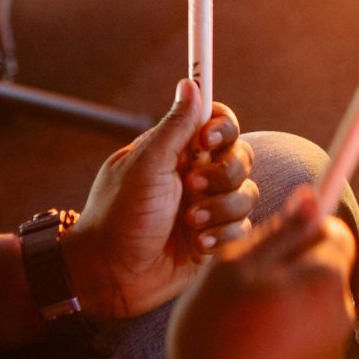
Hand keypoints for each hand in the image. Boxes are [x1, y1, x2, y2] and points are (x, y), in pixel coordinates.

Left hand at [69, 79, 256, 321]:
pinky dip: (222, 236)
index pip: (218, 123)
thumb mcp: (145, 166)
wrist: (111, 275)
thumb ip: (174, 126)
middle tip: (190, 189)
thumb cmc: (119, 216)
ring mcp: (207, 207)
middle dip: (222, 176)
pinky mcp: (215, 238)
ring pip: (246, 193)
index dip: (222, 128)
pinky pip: (242, 227)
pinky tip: (197, 245)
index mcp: (177, 151)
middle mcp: (196, 175)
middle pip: (241, 157)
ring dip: (220, 209)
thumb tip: (190, 83)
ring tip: (190, 224)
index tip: (206, 140)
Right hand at [164, 188, 356, 358]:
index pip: (334, 231)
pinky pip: (304, 337)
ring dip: (283, 302)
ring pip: (311, 304)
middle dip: (290, 268)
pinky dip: (281, 335)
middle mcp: (343, 314)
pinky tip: (245, 350)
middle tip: (242, 284)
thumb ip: (280, 230)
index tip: (269, 241)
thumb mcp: (236, 268)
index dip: (302, 229)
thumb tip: (314, 196)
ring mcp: (333, 350)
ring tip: (238, 321)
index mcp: (327, 280)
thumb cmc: (217, 335)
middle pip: (323, 269)